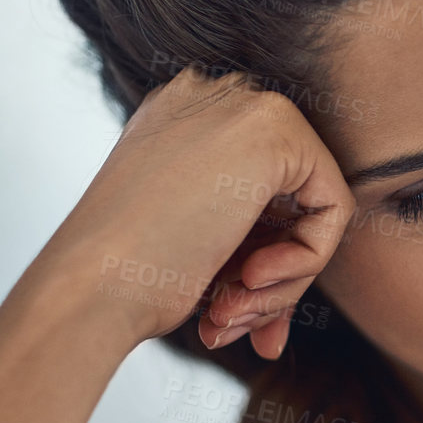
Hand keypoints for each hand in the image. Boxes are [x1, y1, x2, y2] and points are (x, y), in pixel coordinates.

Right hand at [42, 67, 354, 358]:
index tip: (232, 314)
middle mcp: (214, 98)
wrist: (89, 288)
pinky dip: (304, 262)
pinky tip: (249, 284)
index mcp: (182, 119)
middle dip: (274, 276)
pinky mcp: (275, 128)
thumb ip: (243, 237)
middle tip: (234, 323)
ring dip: (283, 280)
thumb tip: (275, 282)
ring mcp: (244, 105)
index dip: (257, 260)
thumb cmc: (123, 280)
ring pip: (313, 207)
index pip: (260, 192)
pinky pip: (333, 208)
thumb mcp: (189, 241)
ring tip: (231, 315)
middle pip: (290, 198)